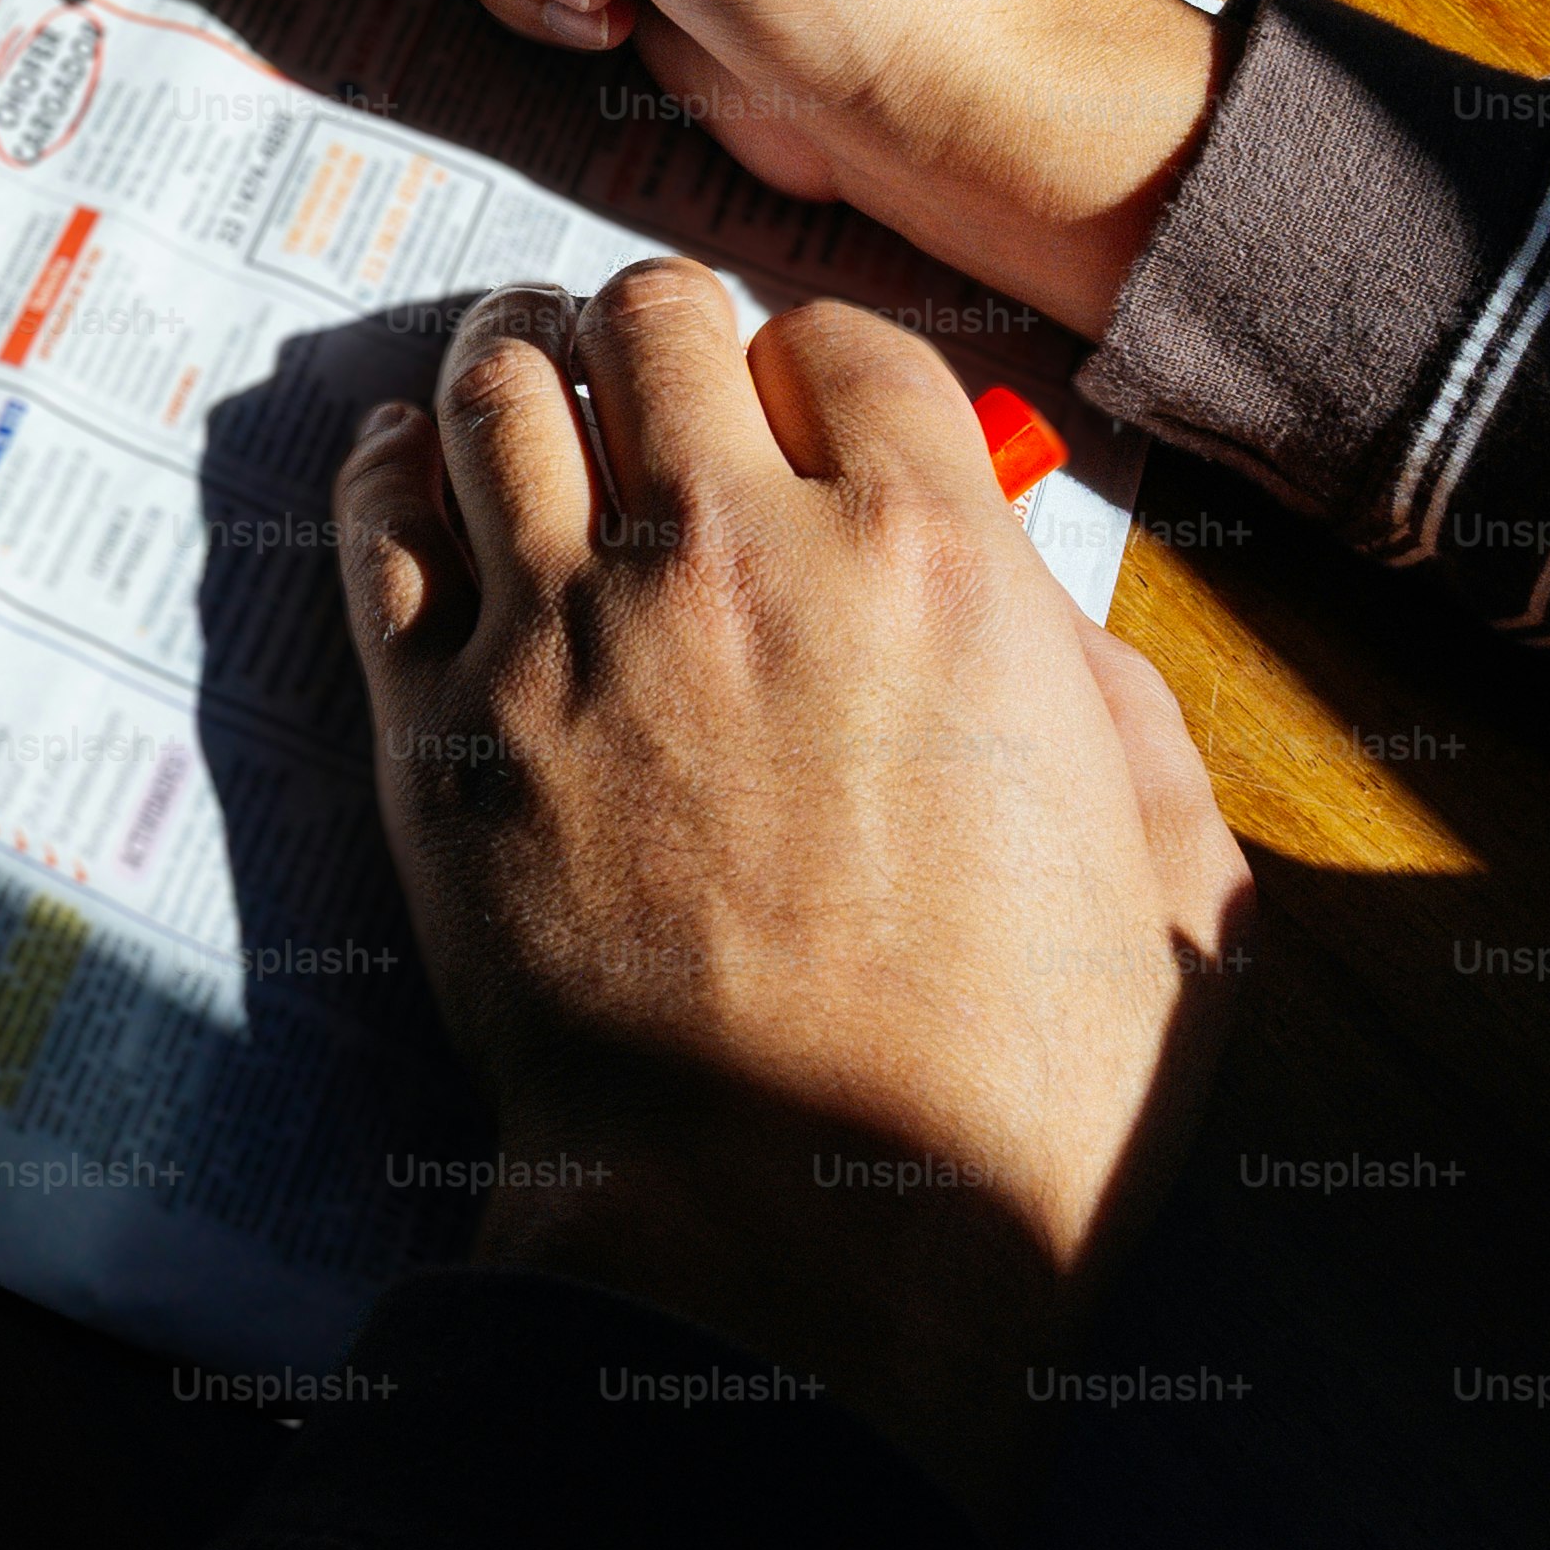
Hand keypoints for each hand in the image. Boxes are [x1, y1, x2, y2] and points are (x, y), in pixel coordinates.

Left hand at [337, 266, 1250, 1523]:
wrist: (801, 1230)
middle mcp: (733, 547)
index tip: (797, 408)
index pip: (845, 342)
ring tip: (514, 380)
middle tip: (642, 375)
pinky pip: (377, 523)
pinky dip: (386, 469)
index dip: (819, 364)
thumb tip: (1043, 623)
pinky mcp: (434, 718)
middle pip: (652, 319)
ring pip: (495, 386)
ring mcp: (564, 623)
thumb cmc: (1011, 1091)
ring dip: (508, 363)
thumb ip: (1114, 707)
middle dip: (652, 332)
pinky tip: (402, 469)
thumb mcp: (1171, 878)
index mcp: (933, 557)